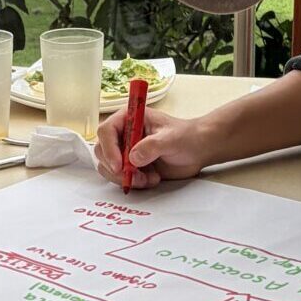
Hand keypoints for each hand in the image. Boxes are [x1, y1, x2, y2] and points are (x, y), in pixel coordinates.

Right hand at [93, 107, 209, 191]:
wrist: (198, 150)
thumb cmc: (186, 137)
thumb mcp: (171, 138)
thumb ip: (152, 146)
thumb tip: (133, 158)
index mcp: (128, 118)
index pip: (106, 131)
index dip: (109, 148)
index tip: (120, 165)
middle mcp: (123, 134)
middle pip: (102, 151)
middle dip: (116, 168)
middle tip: (134, 176)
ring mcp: (126, 151)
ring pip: (108, 167)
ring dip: (125, 178)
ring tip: (147, 178)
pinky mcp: (131, 166)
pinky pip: (120, 178)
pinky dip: (133, 183)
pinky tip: (152, 179)